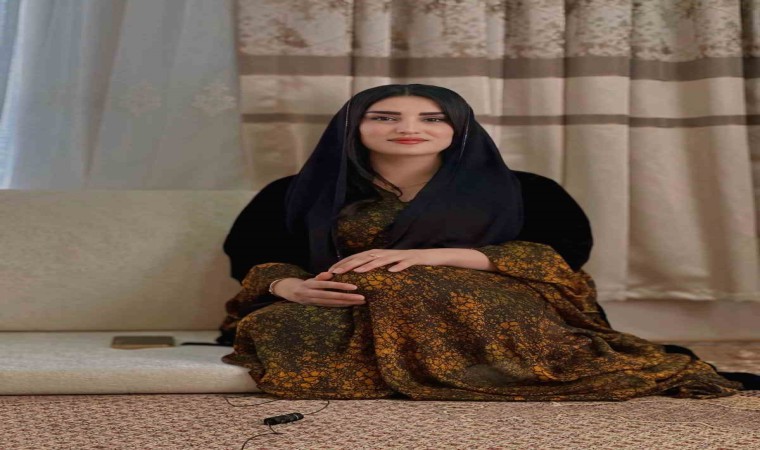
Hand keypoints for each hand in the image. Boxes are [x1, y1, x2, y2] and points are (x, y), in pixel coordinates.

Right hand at [275, 272, 365, 306]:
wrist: (291, 293)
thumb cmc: (305, 284)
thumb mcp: (311, 279)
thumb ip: (321, 276)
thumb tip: (331, 274)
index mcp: (311, 285)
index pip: (328, 285)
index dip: (341, 286)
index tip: (355, 287)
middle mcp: (312, 294)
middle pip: (333, 297)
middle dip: (349, 298)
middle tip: (362, 298)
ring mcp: (314, 302)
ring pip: (333, 303)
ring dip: (348, 303)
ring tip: (360, 302)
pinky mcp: (317, 307)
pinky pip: (331, 307)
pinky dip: (341, 306)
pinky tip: (351, 305)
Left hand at [328, 249, 443, 273]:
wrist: (428, 256)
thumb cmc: (406, 263)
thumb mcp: (387, 265)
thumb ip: (374, 267)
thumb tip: (357, 273)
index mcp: (379, 254)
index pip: (358, 257)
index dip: (344, 263)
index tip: (331, 271)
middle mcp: (386, 253)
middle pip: (366, 257)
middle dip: (350, 264)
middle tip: (336, 272)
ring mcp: (399, 255)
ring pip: (383, 259)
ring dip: (370, 265)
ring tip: (358, 271)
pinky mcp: (412, 260)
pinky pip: (404, 263)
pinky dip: (398, 266)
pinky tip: (392, 271)